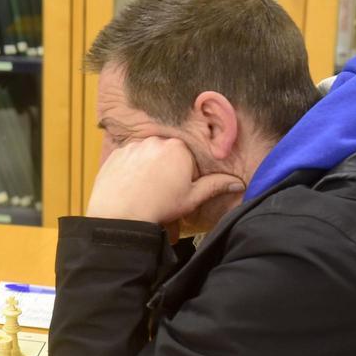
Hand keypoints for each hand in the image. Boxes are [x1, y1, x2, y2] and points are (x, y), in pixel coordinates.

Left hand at [86, 137, 244, 234]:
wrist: (120, 214)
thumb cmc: (159, 207)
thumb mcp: (192, 198)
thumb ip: (215, 186)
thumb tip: (238, 183)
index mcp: (179, 148)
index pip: (189, 158)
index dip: (186, 176)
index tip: (179, 190)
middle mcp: (156, 141)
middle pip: (168, 154)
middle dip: (168, 169)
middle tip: (161, 191)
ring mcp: (134, 145)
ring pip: (148, 155)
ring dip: (149, 167)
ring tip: (145, 190)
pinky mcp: (117, 153)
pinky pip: (129, 158)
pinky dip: (131, 168)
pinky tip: (131, 185)